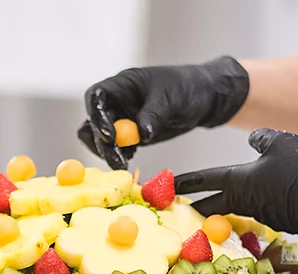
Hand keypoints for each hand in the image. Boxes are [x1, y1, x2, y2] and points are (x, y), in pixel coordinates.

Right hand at [78, 57, 249, 168]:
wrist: (203, 98)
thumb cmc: (186, 88)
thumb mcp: (170, 99)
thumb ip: (153, 115)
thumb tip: (141, 134)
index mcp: (122, 84)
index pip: (96, 96)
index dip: (96, 116)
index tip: (109, 136)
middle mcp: (117, 101)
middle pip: (94, 122)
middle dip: (101, 142)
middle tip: (117, 160)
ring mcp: (123, 119)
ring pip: (101, 138)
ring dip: (108, 152)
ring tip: (123, 164)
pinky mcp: (132, 135)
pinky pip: (117, 147)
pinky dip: (119, 156)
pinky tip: (129, 160)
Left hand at [176, 129, 297, 247]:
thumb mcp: (280, 142)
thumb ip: (261, 139)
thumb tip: (252, 140)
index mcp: (239, 181)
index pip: (204, 181)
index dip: (185, 182)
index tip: (167, 185)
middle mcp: (245, 201)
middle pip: (214, 204)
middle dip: (196, 204)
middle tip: (180, 206)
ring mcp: (261, 214)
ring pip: (239, 206)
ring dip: (228, 203)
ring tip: (223, 198)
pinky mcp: (278, 220)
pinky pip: (262, 208)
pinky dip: (258, 202)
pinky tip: (268, 196)